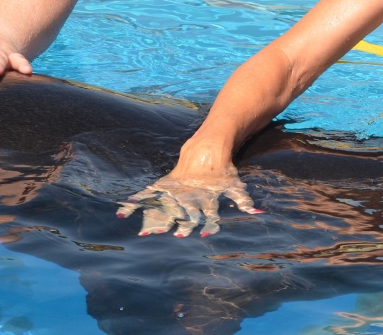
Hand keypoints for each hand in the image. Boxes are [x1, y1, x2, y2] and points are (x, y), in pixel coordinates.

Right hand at [117, 166, 262, 237]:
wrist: (209, 147)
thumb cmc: (222, 171)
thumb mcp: (234, 185)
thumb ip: (243, 200)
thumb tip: (259, 212)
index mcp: (207, 195)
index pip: (207, 212)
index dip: (205, 223)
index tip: (200, 236)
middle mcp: (190, 194)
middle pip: (183, 210)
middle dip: (176, 223)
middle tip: (168, 235)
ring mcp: (177, 188)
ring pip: (164, 204)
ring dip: (155, 217)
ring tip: (144, 232)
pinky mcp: (166, 183)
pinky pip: (150, 192)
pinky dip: (137, 201)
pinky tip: (123, 211)